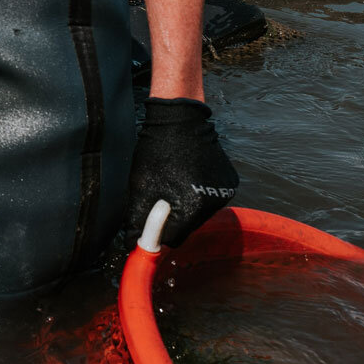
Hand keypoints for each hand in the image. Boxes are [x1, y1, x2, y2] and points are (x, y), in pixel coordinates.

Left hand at [126, 97, 238, 246]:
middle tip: (160, 197)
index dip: (158, 232)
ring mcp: (226, 191)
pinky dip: (199, 195)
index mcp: (194, 204)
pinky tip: (189, 176)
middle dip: (172, 218)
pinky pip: (211, 200)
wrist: (180, 119)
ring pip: (200, 215)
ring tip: (174, 183)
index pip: (174, 238)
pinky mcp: (231, 182)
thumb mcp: (140, 186)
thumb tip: (132, 245)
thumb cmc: (157, 150)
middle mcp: (216, 201)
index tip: (149, 222)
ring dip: (186, 207)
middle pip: (188, 228)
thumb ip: (137, 219)